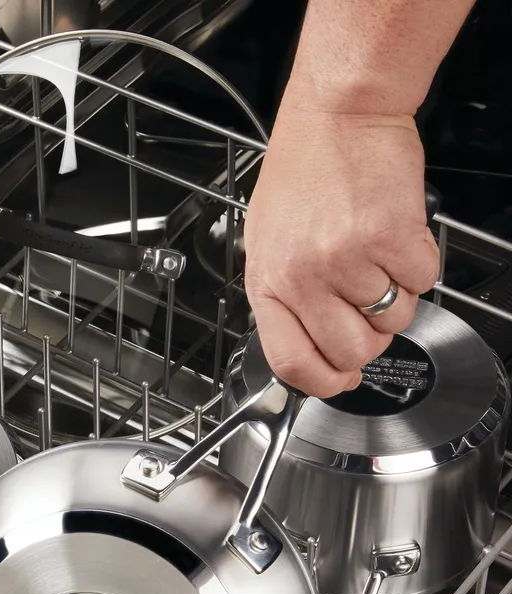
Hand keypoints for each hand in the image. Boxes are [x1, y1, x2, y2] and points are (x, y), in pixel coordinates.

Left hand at [243, 100, 439, 396]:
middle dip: (370, 339)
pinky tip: (395, 236)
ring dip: (395, 296)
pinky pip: (423, 282)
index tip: (339, 380)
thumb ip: (285, 297)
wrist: (337, 114)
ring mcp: (345, 259)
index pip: (291, 363)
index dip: (322, 383)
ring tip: (376, 256)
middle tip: (367, 307)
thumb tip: (311, 349)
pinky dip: (419, 265)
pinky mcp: (389, 237)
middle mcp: (302, 277)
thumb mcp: (267, 242)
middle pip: (352, 352)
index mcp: (267, 283)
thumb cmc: (302, 172)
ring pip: (393, 319)